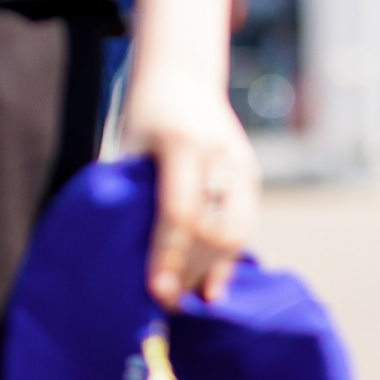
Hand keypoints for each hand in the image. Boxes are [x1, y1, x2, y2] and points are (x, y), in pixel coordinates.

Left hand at [120, 66, 259, 308]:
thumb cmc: (145, 114)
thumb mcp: (130, 144)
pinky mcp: (250, 174)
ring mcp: (240, 163)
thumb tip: (128, 258)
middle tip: (168, 304)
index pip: (179, 211)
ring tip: (189, 297)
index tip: (156, 292)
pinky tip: (210, 282)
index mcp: (182, 144)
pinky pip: (244, 225)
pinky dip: (227, 257)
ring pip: (236, 232)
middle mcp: (218, 154)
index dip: (168, 256)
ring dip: (212, 270)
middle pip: (213, 229)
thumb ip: (133, 192)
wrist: (183, 75)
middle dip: (191, 272)